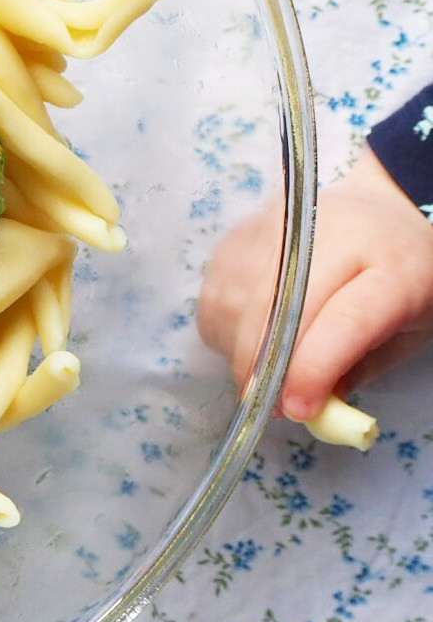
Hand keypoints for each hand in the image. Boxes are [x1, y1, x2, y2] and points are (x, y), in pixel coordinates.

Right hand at [197, 149, 432, 421]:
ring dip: (240, 352)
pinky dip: (223, 330)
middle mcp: (333, 236)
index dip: (315, 368)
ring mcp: (279, 228)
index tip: (296, 409)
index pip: (346, 320)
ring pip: (238, 304)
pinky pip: (215, 295)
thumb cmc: (395, 276)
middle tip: (267, 406)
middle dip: (265, 368)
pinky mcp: (240, 231)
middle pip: (279, 309)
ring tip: (263, 370)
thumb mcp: (405, 329)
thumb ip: (358, 370)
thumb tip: (307, 412)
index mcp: (393, 265)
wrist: (371, 209)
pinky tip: (247, 338)